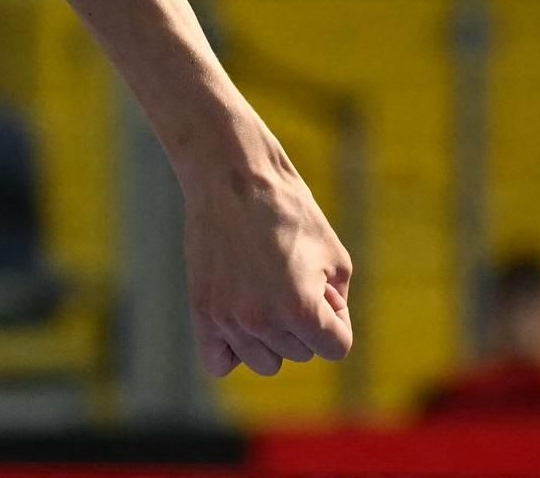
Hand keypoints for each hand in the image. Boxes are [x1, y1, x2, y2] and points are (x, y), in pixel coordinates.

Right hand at [181, 124, 355, 379]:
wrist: (232, 176)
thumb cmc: (289, 210)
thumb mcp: (335, 255)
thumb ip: (337, 302)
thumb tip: (322, 329)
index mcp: (302, 310)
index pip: (336, 347)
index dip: (337, 318)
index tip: (324, 290)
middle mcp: (263, 322)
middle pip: (300, 353)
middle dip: (305, 322)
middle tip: (291, 276)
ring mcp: (228, 319)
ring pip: (264, 361)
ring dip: (272, 337)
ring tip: (265, 293)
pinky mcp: (202, 310)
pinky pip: (218, 362)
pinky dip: (231, 351)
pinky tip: (239, 321)